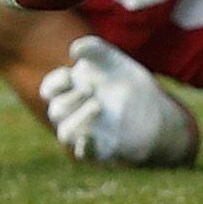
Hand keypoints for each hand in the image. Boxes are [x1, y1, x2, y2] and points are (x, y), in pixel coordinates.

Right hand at [40, 36, 199, 166]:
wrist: (153, 109)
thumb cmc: (125, 83)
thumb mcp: (112, 61)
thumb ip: (95, 49)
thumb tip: (75, 50)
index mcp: (71, 91)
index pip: (49, 89)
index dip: (54, 83)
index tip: (69, 75)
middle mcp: (73, 113)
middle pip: (56, 110)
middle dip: (72, 98)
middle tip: (92, 87)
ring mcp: (86, 132)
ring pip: (66, 133)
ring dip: (79, 119)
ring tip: (98, 105)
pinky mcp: (102, 149)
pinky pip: (85, 153)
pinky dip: (85, 146)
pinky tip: (90, 138)